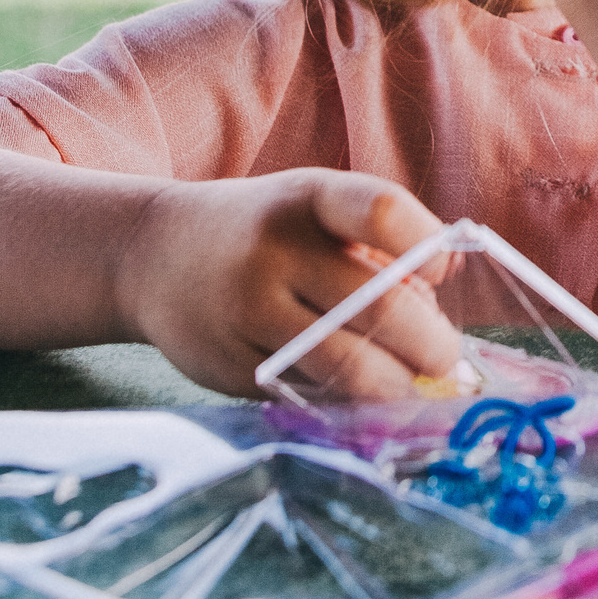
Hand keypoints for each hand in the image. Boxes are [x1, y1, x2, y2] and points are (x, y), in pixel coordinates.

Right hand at [116, 168, 462, 398]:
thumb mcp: (312, 209)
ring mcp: (247, 313)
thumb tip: (443, 285)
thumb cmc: (262, 231)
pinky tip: (358, 394)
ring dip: (396, 385)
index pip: (382, 211)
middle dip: (430, 344)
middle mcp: (273, 251)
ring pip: (347, 365)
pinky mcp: (231, 366)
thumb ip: (378, 243)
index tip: (441, 272)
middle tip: (445, 359)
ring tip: (410, 385)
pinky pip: (309, 393)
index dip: (427, 245)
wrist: (152, 255)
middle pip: (378, 306)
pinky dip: (347, 401)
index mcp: (307, 197)